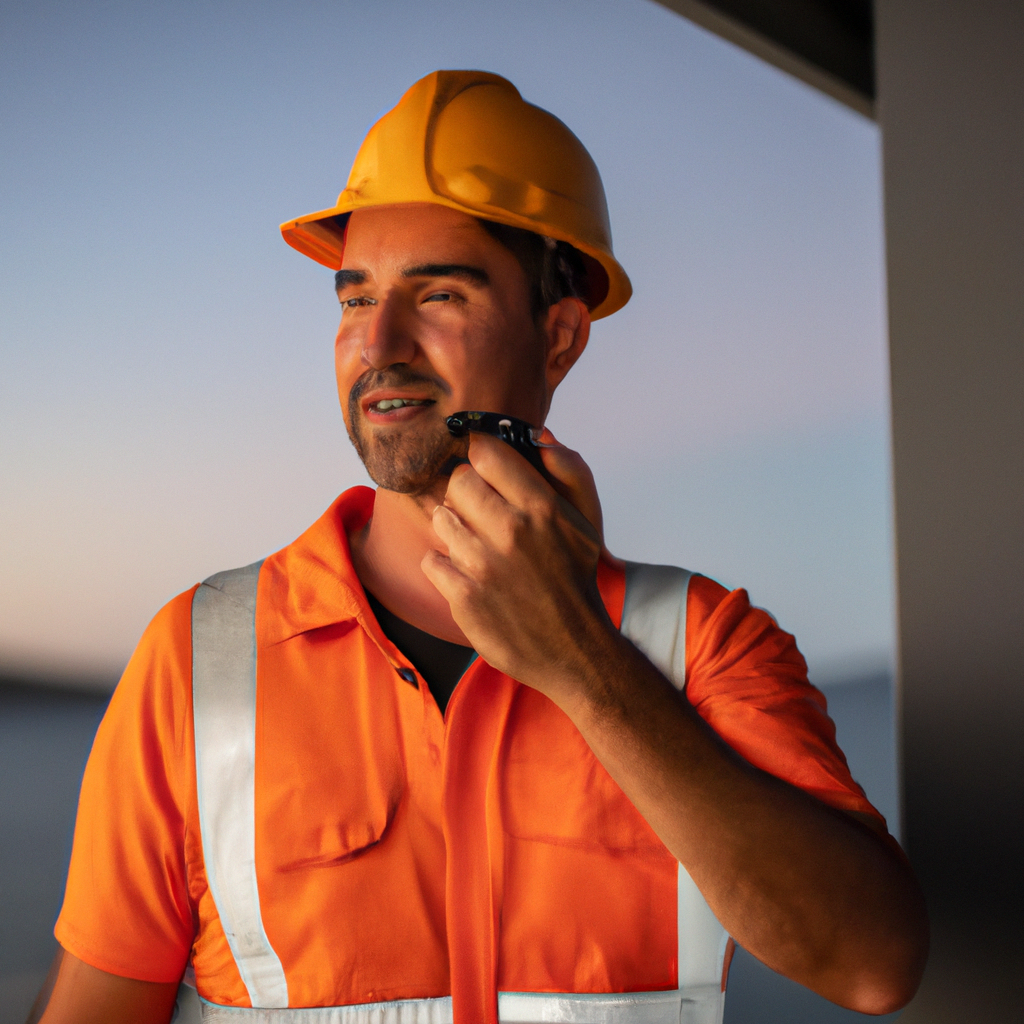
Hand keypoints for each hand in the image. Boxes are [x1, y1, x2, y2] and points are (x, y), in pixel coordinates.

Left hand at [421, 430, 615, 697]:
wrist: (573, 649)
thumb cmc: (576, 577)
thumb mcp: (588, 519)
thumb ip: (570, 471)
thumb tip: (541, 438)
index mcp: (541, 506)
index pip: (486, 452)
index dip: (483, 458)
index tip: (486, 470)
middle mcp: (510, 531)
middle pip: (457, 482)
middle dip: (466, 494)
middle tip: (482, 514)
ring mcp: (483, 565)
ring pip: (441, 519)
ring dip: (455, 530)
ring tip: (477, 547)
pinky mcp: (463, 596)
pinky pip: (431, 560)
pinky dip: (445, 567)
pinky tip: (468, 575)